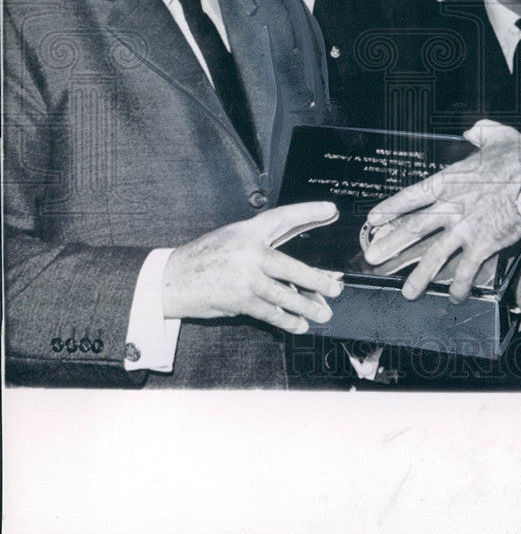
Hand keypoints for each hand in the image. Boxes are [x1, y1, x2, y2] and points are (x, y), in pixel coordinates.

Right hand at [162, 201, 343, 333]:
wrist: (171, 279)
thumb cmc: (205, 258)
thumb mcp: (233, 240)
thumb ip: (262, 248)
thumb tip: (295, 270)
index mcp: (248, 231)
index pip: (284, 217)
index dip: (308, 212)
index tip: (330, 209)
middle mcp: (249, 252)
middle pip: (292, 267)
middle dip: (318, 279)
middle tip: (336, 287)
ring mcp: (245, 278)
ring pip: (285, 295)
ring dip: (307, 307)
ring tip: (323, 313)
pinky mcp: (239, 300)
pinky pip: (270, 312)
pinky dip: (287, 320)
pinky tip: (299, 324)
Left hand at [364, 120, 520, 303]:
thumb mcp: (498, 136)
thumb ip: (481, 133)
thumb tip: (473, 130)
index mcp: (450, 180)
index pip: (412, 196)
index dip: (390, 208)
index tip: (374, 219)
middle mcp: (451, 206)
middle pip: (413, 228)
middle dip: (391, 244)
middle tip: (373, 256)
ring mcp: (465, 228)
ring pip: (434, 255)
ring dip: (419, 275)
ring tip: (408, 292)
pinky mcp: (482, 245)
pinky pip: (467, 271)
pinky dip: (460, 286)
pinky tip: (455, 298)